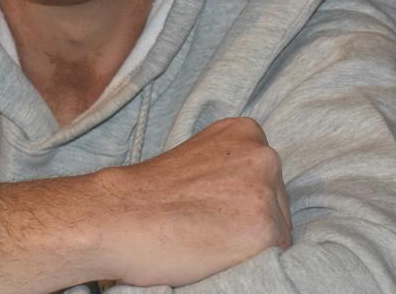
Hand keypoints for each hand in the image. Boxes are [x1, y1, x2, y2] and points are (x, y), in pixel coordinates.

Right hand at [98, 116, 292, 286]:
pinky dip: (250, 262)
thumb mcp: (196, 156)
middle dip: (251, 218)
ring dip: (251, 242)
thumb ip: (228, 165)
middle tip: (209, 227)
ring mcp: (266, 193)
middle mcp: (265, 156)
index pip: (265, 177)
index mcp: (246, 132)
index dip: (240, 201)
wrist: (118, 216)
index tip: (213, 209)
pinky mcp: (266, 230)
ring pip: (277, 231)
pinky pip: (275, 257)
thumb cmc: (147, 193)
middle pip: (278, 202)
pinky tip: (217, 254)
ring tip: (209, 240)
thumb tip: (245, 193)